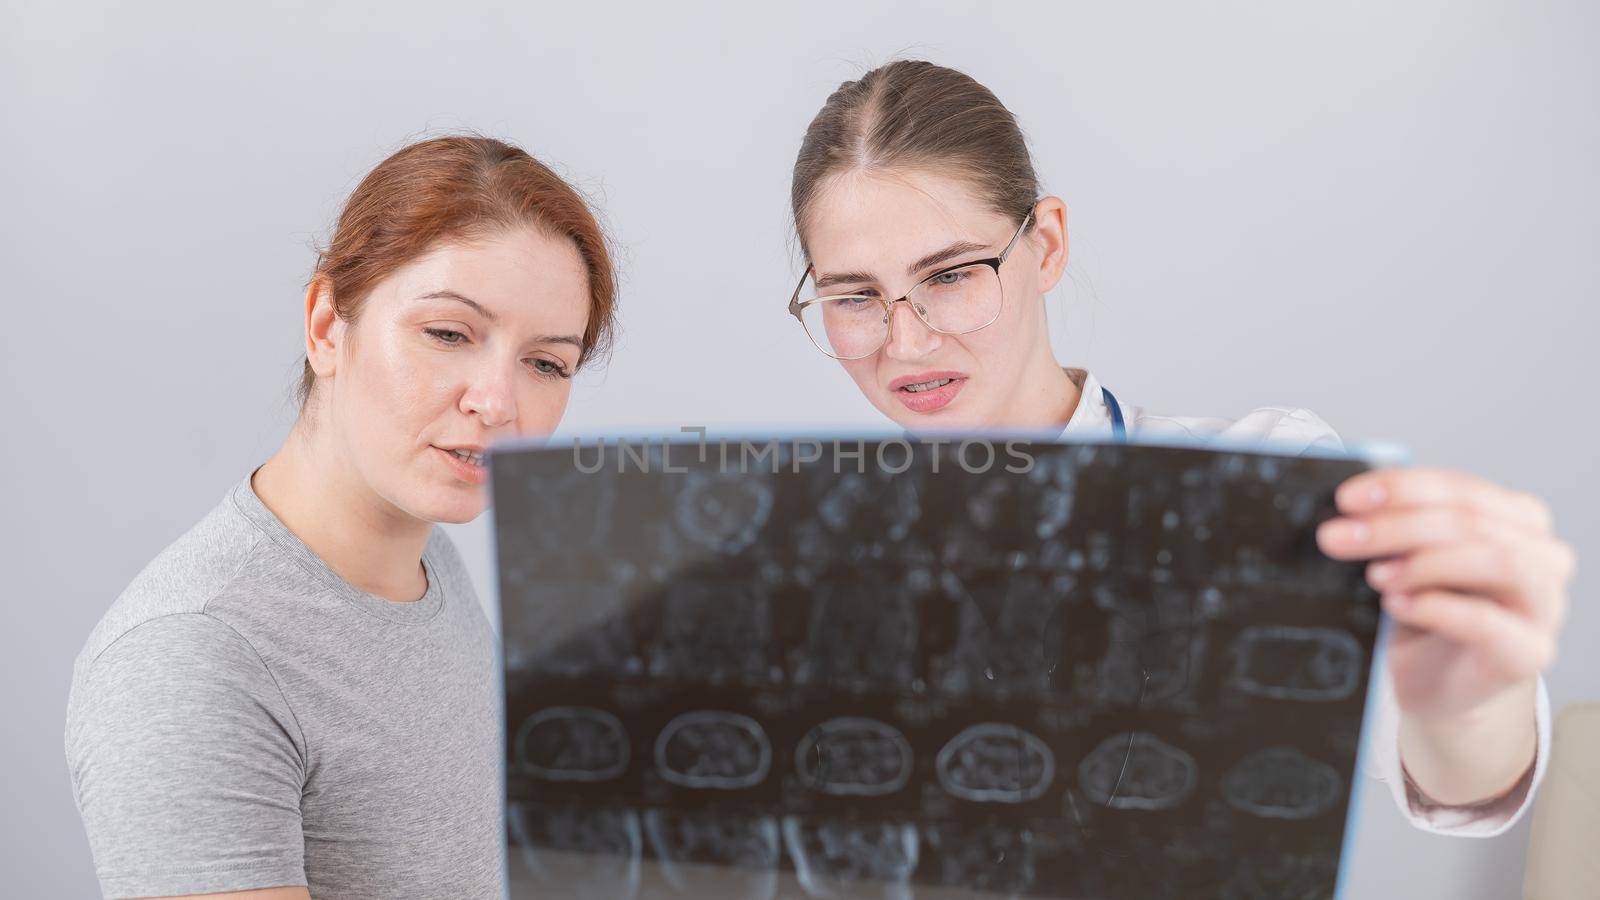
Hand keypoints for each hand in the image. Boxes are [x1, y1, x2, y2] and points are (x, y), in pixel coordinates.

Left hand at [1316, 467, 1573, 803]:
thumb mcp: (1408, 561)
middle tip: (1339, 538)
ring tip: (1376, 576)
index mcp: (1517, 519)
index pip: (1460, 488)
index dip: (1401, 488)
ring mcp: (1544, 604)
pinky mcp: (1530, 651)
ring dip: (1424, 563)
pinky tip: (1398, 605)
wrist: (1438, 685)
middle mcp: (1542, 555)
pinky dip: (1435, 608)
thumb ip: (1395, 530)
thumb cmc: (1426, 616)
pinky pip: (1488, 621)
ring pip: (1495, 560)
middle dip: (1397, 526)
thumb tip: (1350, 509)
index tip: (1347, 499)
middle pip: (1472, 522)